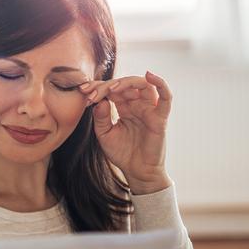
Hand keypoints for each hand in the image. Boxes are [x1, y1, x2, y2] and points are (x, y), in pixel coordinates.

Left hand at [79, 71, 172, 193]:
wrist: (136, 172)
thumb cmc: (122, 153)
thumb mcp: (104, 134)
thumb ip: (101, 118)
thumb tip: (100, 101)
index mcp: (123, 107)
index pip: (111, 90)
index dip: (97, 88)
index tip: (82, 91)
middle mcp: (137, 105)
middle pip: (124, 85)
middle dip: (106, 86)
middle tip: (91, 92)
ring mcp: (149, 109)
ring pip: (142, 85)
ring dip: (126, 82)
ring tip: (111, 88)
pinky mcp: (160, 118)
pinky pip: (166, 97)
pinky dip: (160, 83)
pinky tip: (149, 75)